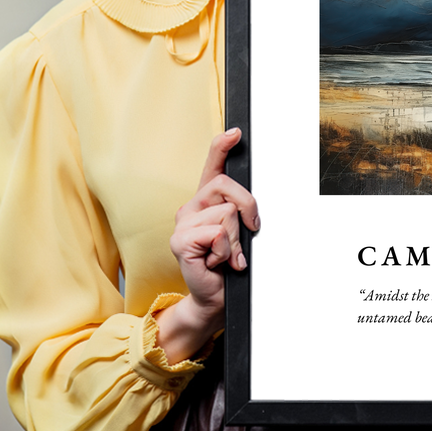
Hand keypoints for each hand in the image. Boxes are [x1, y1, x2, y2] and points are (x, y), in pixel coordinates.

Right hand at [155, 128, 259, 362]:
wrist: (216, 297)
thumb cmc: (229, 265)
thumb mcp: (240, 233)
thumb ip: (241, 213)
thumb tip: (251, 205)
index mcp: (206, 201)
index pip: (212, 166)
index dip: (222, 146)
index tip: (236, 132)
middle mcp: (191, 207)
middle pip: (227, 186)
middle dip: (248, 208)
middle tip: (249, 232)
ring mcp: (182, 223)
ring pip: (227, 213)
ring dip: (236, 239)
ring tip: (228, 255)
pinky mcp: (180, 241)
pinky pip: (217, 233)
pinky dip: (226, 251)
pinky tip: (217, 262)